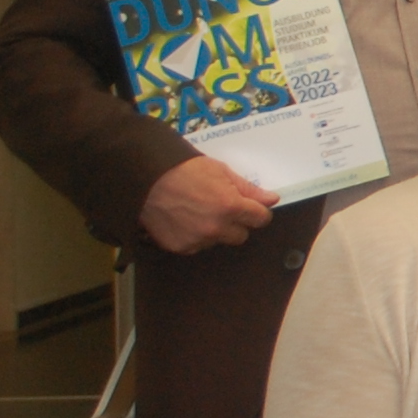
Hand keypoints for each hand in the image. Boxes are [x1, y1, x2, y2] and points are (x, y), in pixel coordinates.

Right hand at [139, 155, 278, 253]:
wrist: (145, 179)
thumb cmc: (184, 169)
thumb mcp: (220, 171)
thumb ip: (248, 189)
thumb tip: (271, 199)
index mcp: (230, 207)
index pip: (261, 219)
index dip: (257, 212)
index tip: (251, 207)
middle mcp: (216, 228)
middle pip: (241, 235)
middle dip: (237, 223)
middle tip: (222, 207)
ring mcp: (197, 240)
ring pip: (219, 241)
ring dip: (216, 230)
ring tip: (198, 211)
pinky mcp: (181, 247)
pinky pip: (198, 246)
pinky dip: (196, 236)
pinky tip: (185, 220)